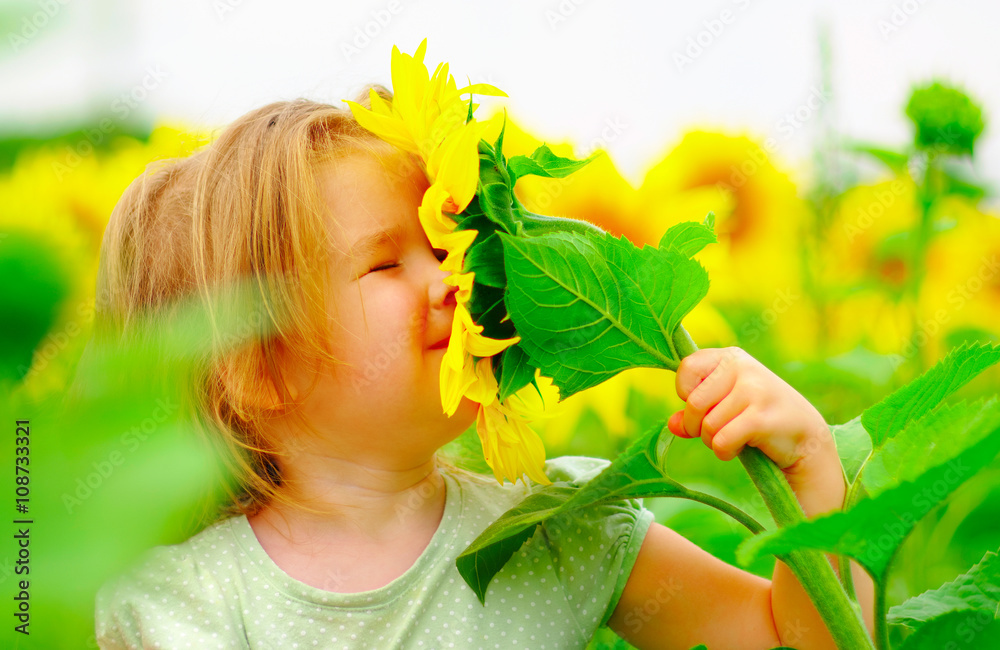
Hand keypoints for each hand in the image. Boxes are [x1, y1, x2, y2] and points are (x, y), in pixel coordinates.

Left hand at [666, 347, 835, 480]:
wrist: (805, 435)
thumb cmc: (757, 416)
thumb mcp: (725, 406)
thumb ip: (695, 412)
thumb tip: (673, 425)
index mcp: (730, 357)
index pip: (687, 367)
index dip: (686, 393)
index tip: (704, 404)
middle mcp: (742, 368)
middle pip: (693, 403)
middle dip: (697, 426)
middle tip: (714, 431)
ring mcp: (754, 391)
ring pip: (707, 426)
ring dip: (713, 441)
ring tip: (733, 438)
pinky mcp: (761, 418)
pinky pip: (721, 441)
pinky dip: (724, 451)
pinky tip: (739, 448)